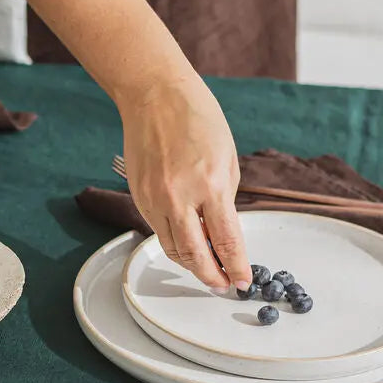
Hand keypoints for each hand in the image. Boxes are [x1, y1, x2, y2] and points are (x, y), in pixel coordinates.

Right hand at [117, 71, 251, 289]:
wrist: (155, 95)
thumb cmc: (197, 118)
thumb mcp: (227, 158)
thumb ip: (224, 198)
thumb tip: (220, 230)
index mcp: (211, 185)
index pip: (226, 240)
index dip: (236, 267)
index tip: (243, 281)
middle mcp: (179, 197)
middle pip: (195, 255)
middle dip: (211, 277)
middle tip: (223, 286)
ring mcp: (154, 198)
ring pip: (172, 248)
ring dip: (190, 264)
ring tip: (206, 268)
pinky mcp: (139, 196)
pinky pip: (157, 230)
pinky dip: (173, 241)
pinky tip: (187, 240)